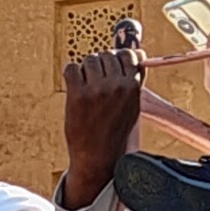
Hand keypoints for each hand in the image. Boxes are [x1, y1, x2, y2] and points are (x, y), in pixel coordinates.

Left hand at [56, 33, 144, 205]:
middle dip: (99, 65)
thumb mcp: (133, 104)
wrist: (98, 157)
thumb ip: (135, 78)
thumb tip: (138, 53)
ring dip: (85, 70)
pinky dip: (71, 75)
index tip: (110, 68)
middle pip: (105, 55)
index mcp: (134, 86)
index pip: (127, 54)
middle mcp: (117, 85)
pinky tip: (75, 88)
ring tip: (86, 88)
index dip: (116, 59)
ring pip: (89, 60)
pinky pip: (72, 68)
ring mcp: (97, 89)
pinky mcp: (78, 95)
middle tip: (95, 83)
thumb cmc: (115, 132)